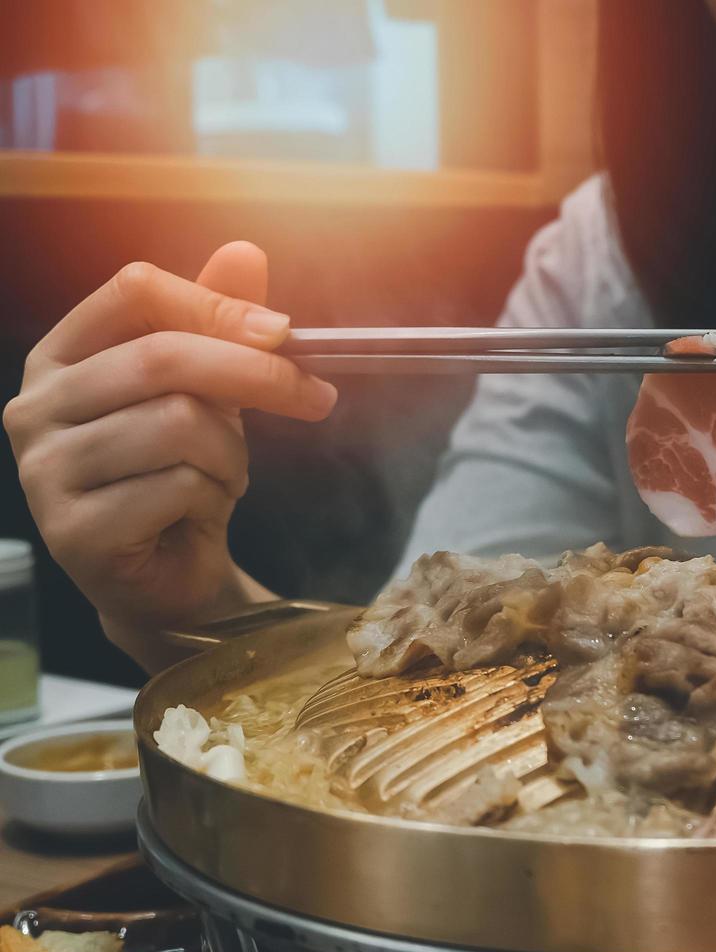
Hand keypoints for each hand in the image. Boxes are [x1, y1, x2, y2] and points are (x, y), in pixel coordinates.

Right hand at [3, 243, 336, 666]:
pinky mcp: (73, 530)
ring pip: (179, 426)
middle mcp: (36, 406)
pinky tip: (198, 511)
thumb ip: (218, 320)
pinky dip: (213, 497)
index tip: (284, 333)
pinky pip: (178, 487)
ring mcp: (45, 471)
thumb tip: (244, 252)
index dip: (218, 306)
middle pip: (163, 357)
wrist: (167, 572)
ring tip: (224, 475)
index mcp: (62, 356)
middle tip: (316, 396)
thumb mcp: (207, 387)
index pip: (136, 292)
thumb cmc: (181, 468)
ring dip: (231, 454)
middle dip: (256, 374)